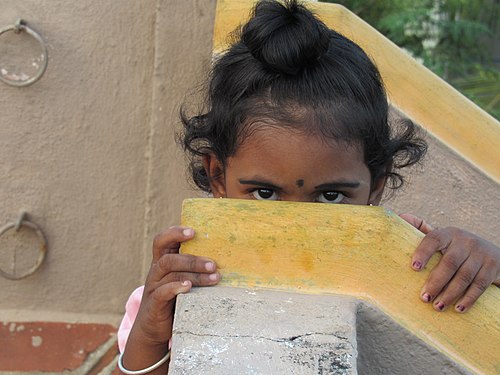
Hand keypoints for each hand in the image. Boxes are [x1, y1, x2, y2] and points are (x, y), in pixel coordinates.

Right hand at [122, 226, 219, 371]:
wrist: (154, 328)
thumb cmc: (175, 299)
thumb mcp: (183, 279)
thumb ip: (195, 268)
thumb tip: (227, 256)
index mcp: (162, 262)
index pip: (162, 241)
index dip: (175, 233)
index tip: (194, 231)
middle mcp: (156, 271)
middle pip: (169, 258)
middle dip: (193, 259)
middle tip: (213, 264)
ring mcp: (153, 287)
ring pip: (170, 274)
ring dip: (194, 273)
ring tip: (214, 277)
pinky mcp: (154, 304)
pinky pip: (163, 292)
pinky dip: (176, 288)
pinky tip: (189, 287)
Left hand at [401, 213, 499, 312]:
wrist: (493, 254)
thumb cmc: (457, 249)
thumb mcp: (444, 239)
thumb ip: (423, 230)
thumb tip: (401, 216)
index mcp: (448, 234)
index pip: (433, 239)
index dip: (423, 252)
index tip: (414, 268)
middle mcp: (465, 241)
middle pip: (449, 263)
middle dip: (436, 282)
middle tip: (424, 297)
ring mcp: (480, 253)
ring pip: (464, 276)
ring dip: (450, 294)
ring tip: (437, 306)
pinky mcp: (493, 266)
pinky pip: (479, 285)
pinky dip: (469, 298)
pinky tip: (458, 308)